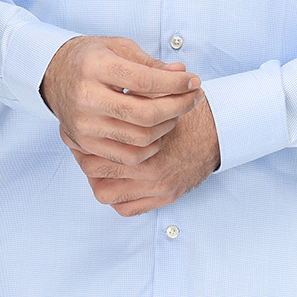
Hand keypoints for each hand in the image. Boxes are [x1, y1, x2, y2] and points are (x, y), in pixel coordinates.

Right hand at [40, 35, 202, 165]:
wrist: (52, 74)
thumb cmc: (89, 58)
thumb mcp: (119, 48)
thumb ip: (150, 64)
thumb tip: (182, 75)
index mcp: (94, 67)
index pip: (146, 82)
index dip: (176, 84)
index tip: (194, 81)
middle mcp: (86, 98)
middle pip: (146, 115)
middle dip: (178, 107)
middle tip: (194, 98)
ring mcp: (83, 125)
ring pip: (140, 139)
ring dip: (167, 127)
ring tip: (176, 112)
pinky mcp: (84, 143)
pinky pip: (127, 156)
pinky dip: (150, 147)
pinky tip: (158, 130)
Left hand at [66, 89, 220, 215]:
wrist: (221, 131)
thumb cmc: (189, 113)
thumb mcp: (160, 97)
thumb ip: (135, 94)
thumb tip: (104, 88)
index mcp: (145, 142)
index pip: (93, 146)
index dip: (79, 137)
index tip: (75, 130)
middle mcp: (149, 169)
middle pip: (93, 169)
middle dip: (83, 156)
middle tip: (81, 147)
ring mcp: (156, 187)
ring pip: (106, 194)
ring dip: (98, 180)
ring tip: (99, 166)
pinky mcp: (164, 197)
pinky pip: (127, 208)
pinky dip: (117, 199)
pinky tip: (116, 183)